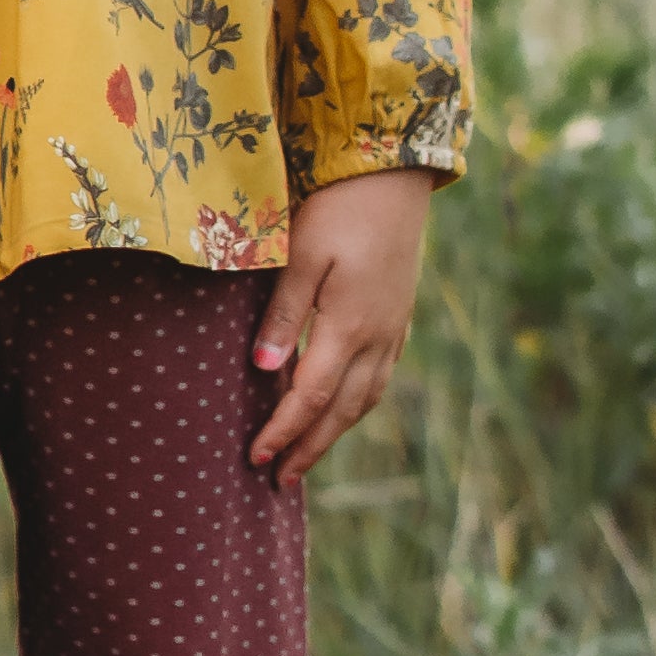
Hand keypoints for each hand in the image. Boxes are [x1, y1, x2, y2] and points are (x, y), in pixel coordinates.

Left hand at [248, 170, 430, 487]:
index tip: (256, 458)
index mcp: (349, 325)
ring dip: (335, 432)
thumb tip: (263, 371)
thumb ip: (283, 313)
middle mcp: (377, 337)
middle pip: (341, 410)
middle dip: (310, 448)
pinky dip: (357, 403)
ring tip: (307, 455)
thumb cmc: (339, 208)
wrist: (395, 176)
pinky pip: (379, 377)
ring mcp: (393, 329)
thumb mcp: (302, 254)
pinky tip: (343, 407)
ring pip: (365, 398)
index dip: (283, 430)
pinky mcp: (399, 317)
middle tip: (280, 480)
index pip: (310, 395)